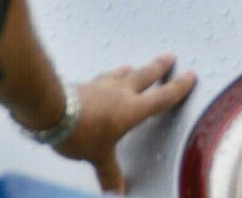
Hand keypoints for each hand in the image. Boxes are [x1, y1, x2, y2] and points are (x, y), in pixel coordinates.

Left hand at [54, 53, 196, 193]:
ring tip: (133, 66)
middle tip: (170, 56)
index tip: (190, 76)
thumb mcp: (98, 156)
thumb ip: (109, 172)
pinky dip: (108, 77)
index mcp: (132, 110)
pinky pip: (101, 78)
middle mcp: (121, 93)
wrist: (51, 110)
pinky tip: (103, 78)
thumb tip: (118, 192)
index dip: (178, 88)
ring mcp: (102, 85)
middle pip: (145, 76)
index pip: (162, 98)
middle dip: (159, 67)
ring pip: (122, 74)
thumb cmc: (80, 132)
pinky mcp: (84, 85)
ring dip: (131, 70)